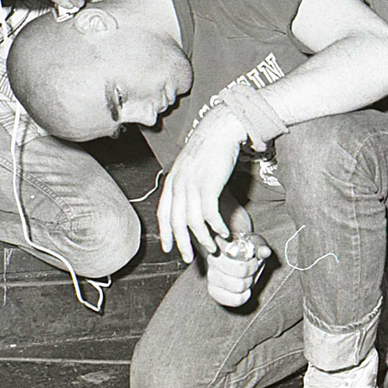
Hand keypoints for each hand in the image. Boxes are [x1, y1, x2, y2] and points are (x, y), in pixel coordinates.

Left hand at [158, 104, 245, 261]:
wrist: (219, 129)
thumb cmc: (208, 147)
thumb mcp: (189, 166)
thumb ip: (185, 183)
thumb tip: (187, 200)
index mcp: (172, 180)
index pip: (163, 213)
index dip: (165, 233)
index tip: (168, 248)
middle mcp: (178, 184)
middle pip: (176, 222)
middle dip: (182, 243)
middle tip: (189, 258)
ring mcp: (192, 184)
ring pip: (192, 221)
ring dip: (203, 238)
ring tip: (214, 248)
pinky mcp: (209, 184)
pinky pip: (209, 214)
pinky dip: (216, 227)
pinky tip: (224, 232)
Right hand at [205, 233, 270, 306]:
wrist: (237, 259)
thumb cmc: (246, 250)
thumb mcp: (255, 244)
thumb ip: (260, 247)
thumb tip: (266, 251)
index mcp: (221, 244)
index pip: (238, 257)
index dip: (251, 263)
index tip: (254, 261)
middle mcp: (212, 259)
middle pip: (240, 272)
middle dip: (251, 273)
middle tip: (252, 270)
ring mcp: (211, 275)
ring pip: (238, 287)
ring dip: (248, 284)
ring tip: (247, 279)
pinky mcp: (213, 290)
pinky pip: (233, 299)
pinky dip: (243, 297)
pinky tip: (245, 291)